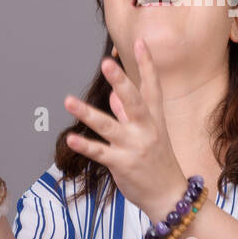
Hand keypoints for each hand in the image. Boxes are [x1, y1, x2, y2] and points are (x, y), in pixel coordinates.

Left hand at [63, 38, 189, 222]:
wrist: (169, 196)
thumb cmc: (159, 163)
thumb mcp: (150, 135)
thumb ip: (129, 114)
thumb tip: (114, 95)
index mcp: (154, 120)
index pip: (152, 87)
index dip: (147, 64)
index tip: (140, 42)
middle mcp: (146, 130)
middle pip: (134, 101)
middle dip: (121, 81)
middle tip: (106, 63)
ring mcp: (134, 147)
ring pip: (109, 126)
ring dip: (88, 113)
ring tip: (68, 101)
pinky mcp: (122, 164)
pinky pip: (100, 153)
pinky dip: (85, 146)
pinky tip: (71, 138)